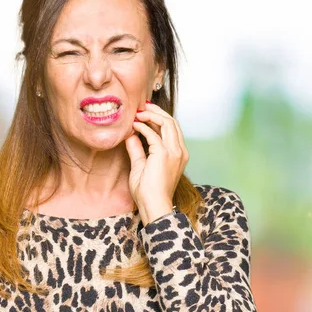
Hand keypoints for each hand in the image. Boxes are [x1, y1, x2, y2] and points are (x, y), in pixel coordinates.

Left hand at [124, 101, 188, 224]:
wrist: (153, 205)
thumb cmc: (148, 192)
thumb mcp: (141, 166)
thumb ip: (137, 149)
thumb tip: (131, 135)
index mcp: (179, 154)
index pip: (172, 128)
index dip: (160, 117)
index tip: (146, 112)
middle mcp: (180, 151)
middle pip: (172, 122)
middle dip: (157, 111)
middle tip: (142, 106)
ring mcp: (174, 152)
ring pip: (167, 123)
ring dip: (151, 115)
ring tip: (138, 114)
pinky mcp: (164, 154)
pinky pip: (153, 133)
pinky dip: (144, 126)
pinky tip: (134, 126)